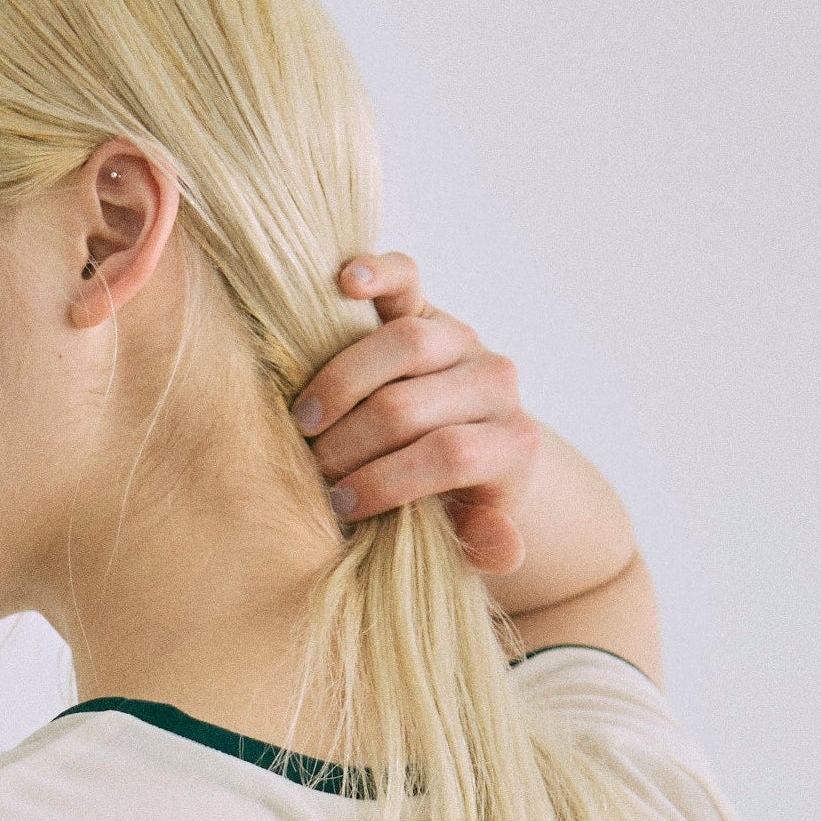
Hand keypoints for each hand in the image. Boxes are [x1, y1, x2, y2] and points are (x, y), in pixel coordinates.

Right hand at [292, 255, 540, 571]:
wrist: (468, 450)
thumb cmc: (455, 505)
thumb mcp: (472, 535)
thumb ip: (485, 542)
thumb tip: (505, 546)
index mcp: (512, 443)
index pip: (448, 455)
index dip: (387, 481)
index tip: (342, 504)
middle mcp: (496, 384)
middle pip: (413, 406)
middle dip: (353, 444)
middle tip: (316, 471)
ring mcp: (463, 340)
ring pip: (404, 344)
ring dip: (342, 385)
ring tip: (308, 421)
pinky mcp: (428, 308)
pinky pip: (406, 280)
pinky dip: (376, 274)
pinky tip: (344, 284)